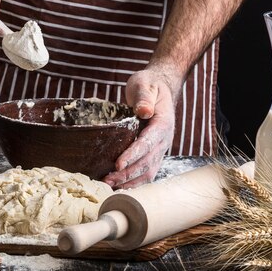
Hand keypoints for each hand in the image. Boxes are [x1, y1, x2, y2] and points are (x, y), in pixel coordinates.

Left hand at [102, 68, 176, 188]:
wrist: (159, 89)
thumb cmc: (149, 86)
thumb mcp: (145, 85)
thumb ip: (144, 97)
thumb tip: (144, 111)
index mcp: (163, 123)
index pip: (148, 143)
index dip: (133, 155)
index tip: (118, 164)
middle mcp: (164, 139)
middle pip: (147, 162)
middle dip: (127, 173)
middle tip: (107, 179)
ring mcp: (160, 148)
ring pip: (147, 171)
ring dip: (129, 181)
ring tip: (109, 185)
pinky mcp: (154, 154)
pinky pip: (146, 172)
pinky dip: (133, 181)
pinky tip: (118, 185)